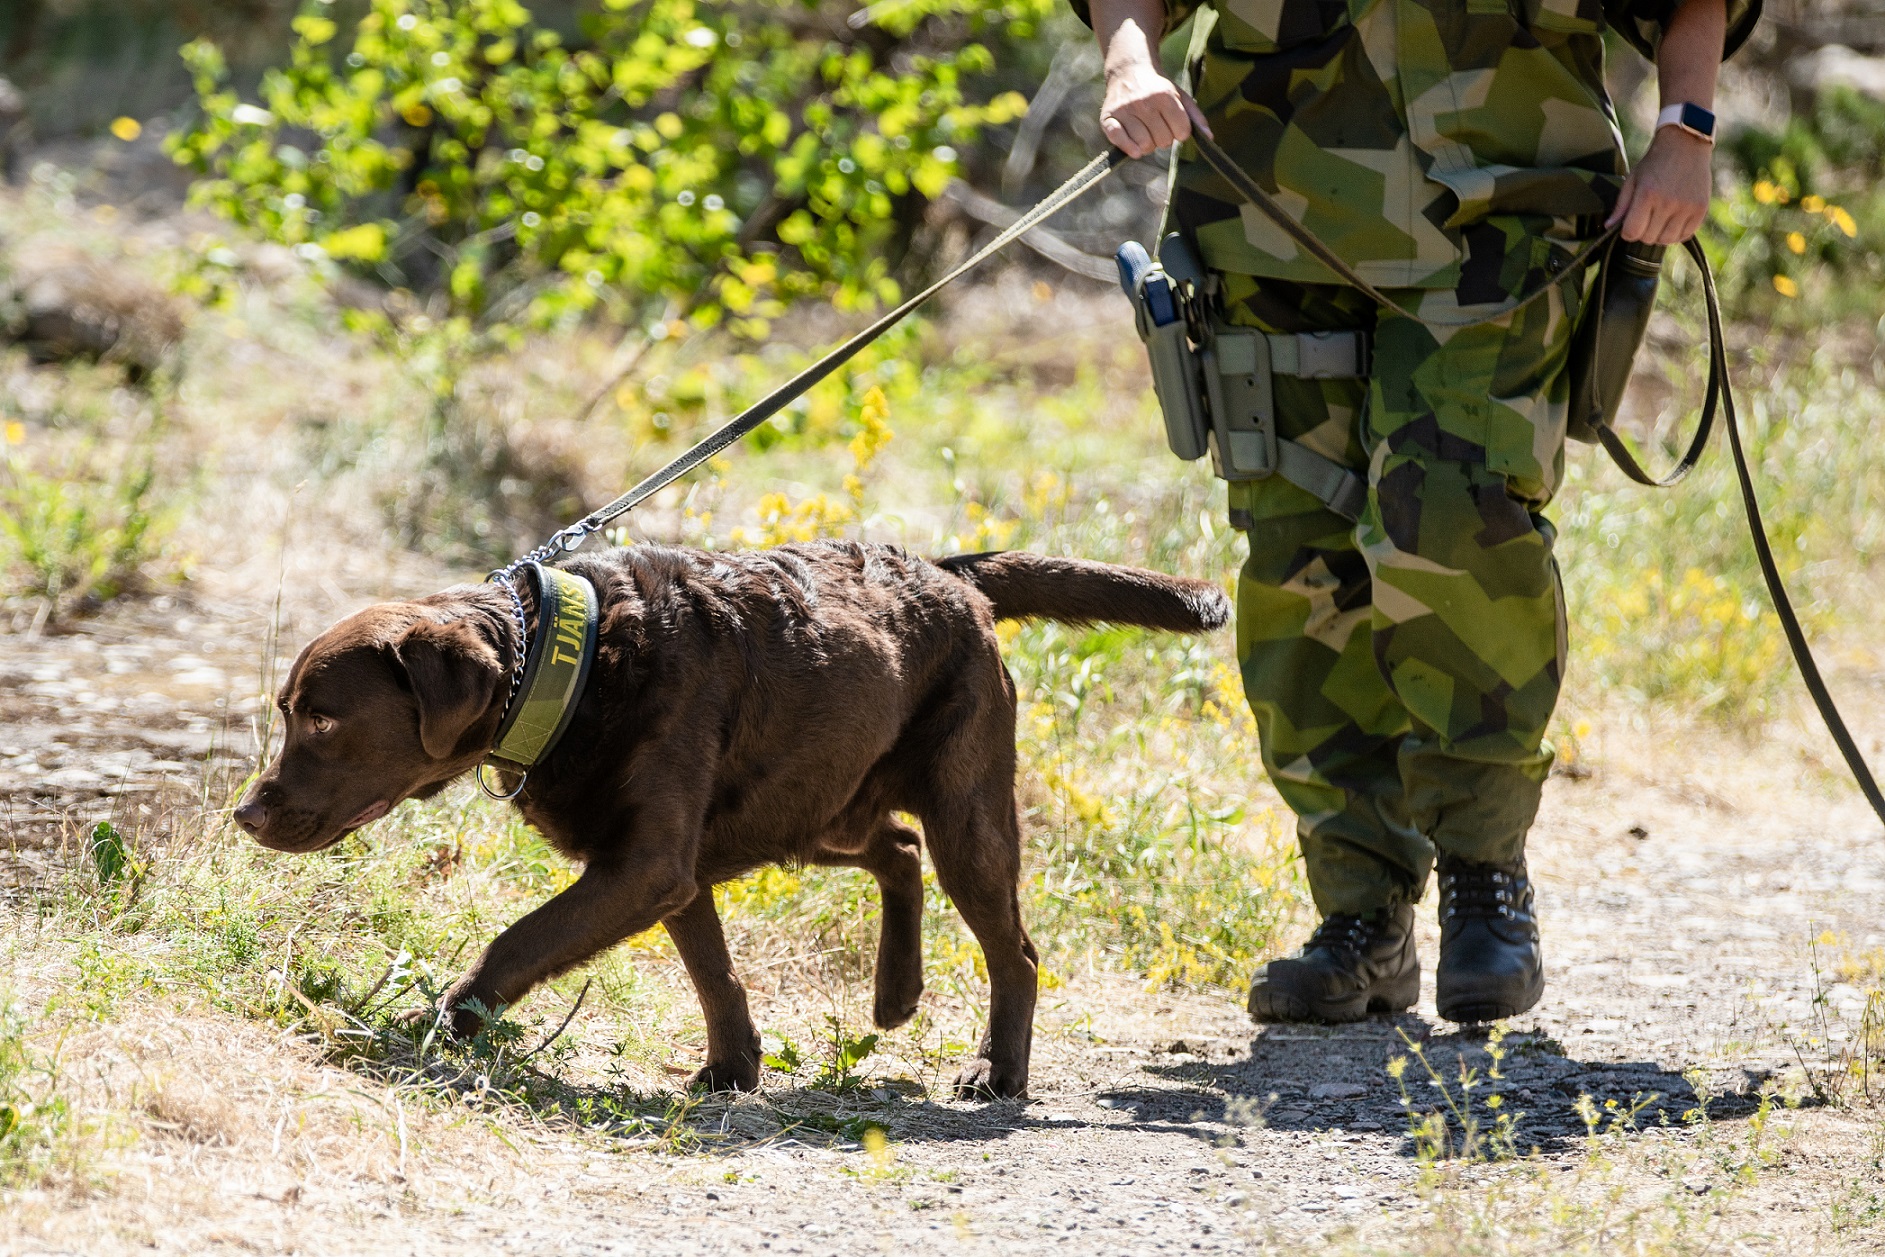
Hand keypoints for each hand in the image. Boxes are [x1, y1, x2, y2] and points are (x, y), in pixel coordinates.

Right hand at [1100, 62, 1212, 159]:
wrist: (1128, 72)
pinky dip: (1129, 148)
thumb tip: (1209, 137)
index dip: (1180, 132)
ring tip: (1146, 131)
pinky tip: (1135, 149)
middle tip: (1157, 126)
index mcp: (1165, 96)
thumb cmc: (1158, 89)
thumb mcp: (1180, 96)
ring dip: (1148, 145)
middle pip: (1163, 141)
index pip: (1181, 132)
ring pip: (1144, 146)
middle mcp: (1144, 102)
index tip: (1175, 125)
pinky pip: (1119, 141)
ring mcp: (1125, 110)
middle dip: (1163, 138)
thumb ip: (1195, 117)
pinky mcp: (1108, 117)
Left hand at [1607, 126, 1713, 244]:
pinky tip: (1673, 220)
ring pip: (1666, 240)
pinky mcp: (1701, 209)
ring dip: (1660, 234)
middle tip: (1646, 217)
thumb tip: (1609, 227)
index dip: (1628, 232)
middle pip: (1648, 238)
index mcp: (1647, 195)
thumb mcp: (1632, 180)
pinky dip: (1677, 233)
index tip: (1630, 224)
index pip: (1632, 232)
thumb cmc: (1655, 163)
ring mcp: (1687, 207)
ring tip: (1659, 219)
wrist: (1686, 144)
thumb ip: (1621, 205)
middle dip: (1643, 232)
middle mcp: (1668, 203)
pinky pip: (1685, 235)